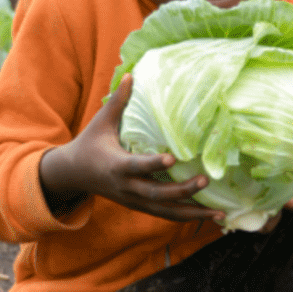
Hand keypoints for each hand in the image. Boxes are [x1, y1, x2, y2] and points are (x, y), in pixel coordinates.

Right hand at [39, 74, 222, 222]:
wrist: (73, 175)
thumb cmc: (90, 143)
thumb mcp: (101, 122)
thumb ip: (118, 101)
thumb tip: (131, 74)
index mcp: (116, 165)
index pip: (136, 166)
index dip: (153, 164)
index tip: (171, 159)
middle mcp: (126, 187)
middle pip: (156, 194)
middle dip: (182, 190)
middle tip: (205, 180)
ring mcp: (133, 200)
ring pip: (164, 211)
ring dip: (192, 213)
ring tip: (219, 213)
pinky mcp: (139, 207)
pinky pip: (165, 215)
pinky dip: (187, 217)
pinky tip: (210, 216)